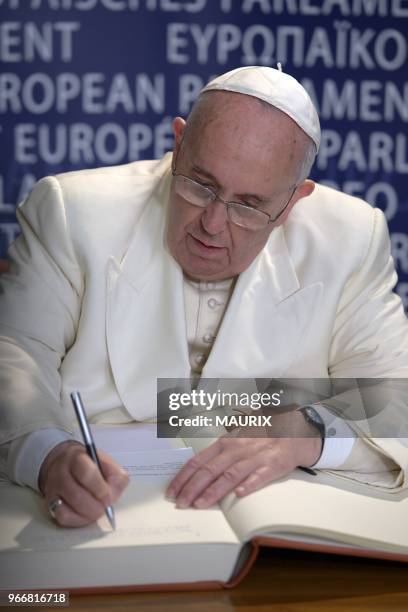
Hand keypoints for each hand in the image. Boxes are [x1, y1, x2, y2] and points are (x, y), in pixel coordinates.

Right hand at [39, 441, 128, 526]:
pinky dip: (77, 520)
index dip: (99, 487)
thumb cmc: (89, 465)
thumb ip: (116, 475)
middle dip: (96, 505)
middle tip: (105, 505)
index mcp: (77, 458)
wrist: (65, 463)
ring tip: (97, 509)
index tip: (108, 494)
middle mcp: (61, 473)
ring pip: (68, 510)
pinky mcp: (50, 504)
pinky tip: (85, 513)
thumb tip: (114, 491)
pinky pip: (63, 518)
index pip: (86, 473)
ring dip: (88, 514)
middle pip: (77, 495)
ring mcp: (53, 490)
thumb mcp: (106, 463)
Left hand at [166, 410, 321, 508]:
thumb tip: (195, 473)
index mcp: (224, 443)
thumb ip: (218, 455)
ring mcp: (253, 457)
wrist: (291, 432)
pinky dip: (248, 485)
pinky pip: (258, 476)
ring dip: (213, 491)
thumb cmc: (259, 438)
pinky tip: (238, 495)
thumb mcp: (235, 440)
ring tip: (199, 504)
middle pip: (209, 470)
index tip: (172, 492)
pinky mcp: (271, 466)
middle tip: (180, 504)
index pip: (198, 461)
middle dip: (192, 488)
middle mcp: (236, 449)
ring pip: (229, 475)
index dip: (183, 477)